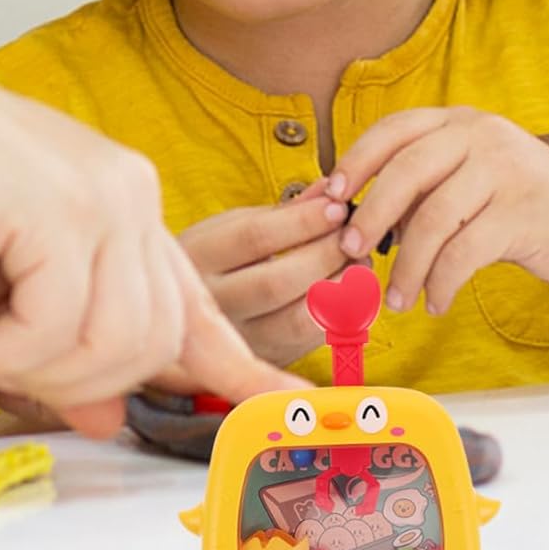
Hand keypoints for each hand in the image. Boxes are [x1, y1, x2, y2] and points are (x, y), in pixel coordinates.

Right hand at [0, 72, 294, 436]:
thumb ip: (56, 348)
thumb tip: (104, 419)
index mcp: (123, 204)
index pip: (193, 299)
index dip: (234, 363)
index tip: (277, 406)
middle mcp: (131, 195)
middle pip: (155, 341)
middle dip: (74, 384)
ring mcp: (106, 197)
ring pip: (115, 342)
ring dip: (34, 372)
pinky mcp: (67, 208)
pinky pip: (56, 325)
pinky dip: (1, 353)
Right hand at [177, 187, 351, 365]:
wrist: (190, 318)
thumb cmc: (215, 262)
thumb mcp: (231, 228)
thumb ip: (279, 213)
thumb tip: (327, 191)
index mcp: (197, 259)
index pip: (253, 238)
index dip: (302, 221)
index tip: (335, 207)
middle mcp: (214, 304)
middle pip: (278, 281)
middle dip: (326, 253)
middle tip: (353, 234)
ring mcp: (240, 338)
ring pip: (300, 318)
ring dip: (341, 288)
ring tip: (358, 262)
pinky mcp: (267, 358)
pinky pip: (316, 341)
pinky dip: (345, 314)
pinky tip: (355, 291)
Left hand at [328, 108, 548, 313]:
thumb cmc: (513, 204)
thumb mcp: (465, 179)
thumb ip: (417, 186)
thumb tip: (347, 215)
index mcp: (458, 123)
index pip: (394, 130)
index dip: (356, 160)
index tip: (329, 194)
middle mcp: (482, 137)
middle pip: (406, 171)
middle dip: (370, 214)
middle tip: (349, 250)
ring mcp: (507, 172)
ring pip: (433, 218)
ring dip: (407, 264)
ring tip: (396, 297)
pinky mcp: (525, 214)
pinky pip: (464, 252)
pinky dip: (441, 282)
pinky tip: (433, 302)